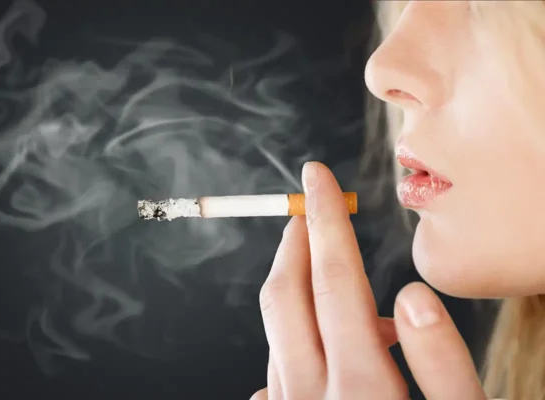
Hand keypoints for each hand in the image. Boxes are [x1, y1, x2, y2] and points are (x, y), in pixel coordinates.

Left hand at [251, 162, 485, 399]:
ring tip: (326, 268)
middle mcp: (310, 396)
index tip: (315, 177)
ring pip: (276, 328)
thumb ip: (442, 364)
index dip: (326, 221)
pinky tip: (329, 340)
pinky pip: (278, 361)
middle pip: (285, 297)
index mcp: (361, 389)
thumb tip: (414, 298)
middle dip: (295, 242)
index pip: (336, 281)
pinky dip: (298, 332)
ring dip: (296, 285)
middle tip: (307, 212)